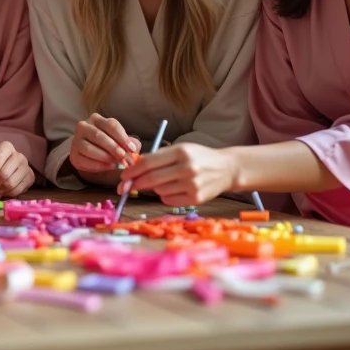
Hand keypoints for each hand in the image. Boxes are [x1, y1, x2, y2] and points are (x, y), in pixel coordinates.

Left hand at [0, 141, 33, 197]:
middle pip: (5, 173)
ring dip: (1, 190)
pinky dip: (8, 194)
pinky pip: (19, 189)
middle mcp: (19, 155)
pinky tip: (2, 193)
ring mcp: (26, 166)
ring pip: (12, 183)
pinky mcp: (31, 177)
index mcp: (6, 147)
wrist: (7, 167)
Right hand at [69, 113, 140, 174]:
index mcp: (96, 119)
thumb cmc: (108, 143)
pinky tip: (109, 166)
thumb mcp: (119, 139)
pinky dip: (99, 165)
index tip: (132, 149)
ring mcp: (76, 140)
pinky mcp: (73, 155)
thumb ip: (129, 142)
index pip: (110, 125)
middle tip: (125, 159)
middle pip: (99, 136)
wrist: (91, 154)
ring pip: (90, 148)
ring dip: (106, 157)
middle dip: (114, 148)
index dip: (122, 138)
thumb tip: (135, 147)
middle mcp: (83, 126)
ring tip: (117, 163)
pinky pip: (85, 161)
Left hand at [121, 143, 237, 206]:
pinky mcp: (196, 199)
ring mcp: (192, 185)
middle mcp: (187, 168)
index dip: (132, 170)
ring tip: (163, 182)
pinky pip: (169, 200)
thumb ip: (159, 157)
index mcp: (181, 152)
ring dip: (154, 188)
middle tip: (126, 186)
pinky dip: (165, 196)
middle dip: (135, 183)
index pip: (148, 162)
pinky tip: (173, 189)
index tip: (123, 176)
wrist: (227, 169)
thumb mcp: (181, 149)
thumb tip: (134, 168)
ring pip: (159, 190)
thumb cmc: (199, 157)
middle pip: (151, 178)